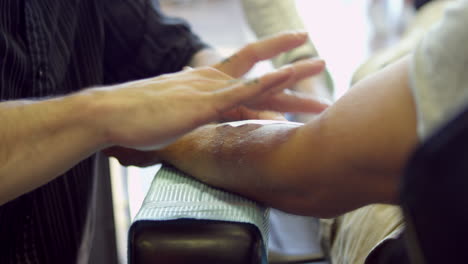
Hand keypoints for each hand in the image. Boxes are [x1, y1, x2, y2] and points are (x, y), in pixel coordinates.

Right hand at [105, 32, 328, 164]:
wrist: (109, 115)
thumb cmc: (136, 118)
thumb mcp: (171, 114)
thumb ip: (188, 114)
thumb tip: (195, 117)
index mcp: (204, 84)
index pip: (245, 77)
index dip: (270, 76)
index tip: (290, 76)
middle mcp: (211, 81)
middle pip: (260, 72)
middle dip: (291, 68)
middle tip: (319, 61)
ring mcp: (208, 90)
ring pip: (259, 80)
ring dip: (291, 74)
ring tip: (320, 66)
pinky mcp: (202, 103)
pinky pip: (241, 92)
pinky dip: (266, 86)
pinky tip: (287, 79)